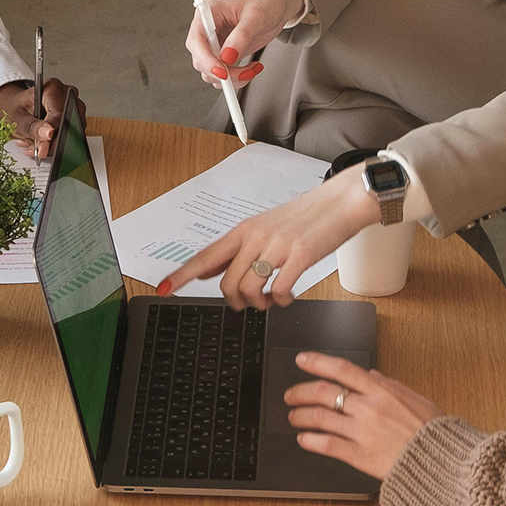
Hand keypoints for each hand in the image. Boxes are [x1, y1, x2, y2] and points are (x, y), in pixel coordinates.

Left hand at [0, 77, 80, 158]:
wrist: (15, 107)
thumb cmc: (15, 108)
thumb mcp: (17, 119)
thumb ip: (32, 127)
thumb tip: (49, 134)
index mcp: (52, 88)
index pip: (59, 115)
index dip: (52, 135)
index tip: (42, 148)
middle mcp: (67, 93)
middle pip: (68, 124)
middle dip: (51, 141)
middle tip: (34, 148)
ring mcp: (74, 105)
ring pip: (71, 132)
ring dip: (52, 144)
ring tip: (33, 142)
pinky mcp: (75, 117)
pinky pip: (70, 135)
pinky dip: (55, 143)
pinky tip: (40, 141)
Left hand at [161, 169, 379, 307]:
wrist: (342, 201)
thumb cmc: (306, 217)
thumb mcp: (264, 229)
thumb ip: (236, 251)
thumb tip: (207, 272)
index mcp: (244, 230)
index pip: (205, 256)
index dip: (182, 275)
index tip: (163, 288)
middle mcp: (256, 236)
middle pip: (227, 284)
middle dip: (236, 302)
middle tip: (250, 303)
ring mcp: (278, 246)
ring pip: (250, 290)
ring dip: (259, 304)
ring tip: (271, 299)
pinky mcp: (301, 255)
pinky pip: (279, 291)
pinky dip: (281, 301)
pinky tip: (288, 295)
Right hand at [182, 0, 302, 88]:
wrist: (277, 3)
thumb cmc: (265, 0)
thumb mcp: (255, 15)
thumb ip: (241, 36)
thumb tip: (227, 57)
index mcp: (208, 14)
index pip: (196, 40)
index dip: (205, 59)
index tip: (222, 71)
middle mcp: (208, 30)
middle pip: (201, 60)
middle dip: (222, 72)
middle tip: (244, 73)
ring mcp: (217, 44)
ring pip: (211, 72)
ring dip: (231, 78)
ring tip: (251, 70)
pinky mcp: (226, 54)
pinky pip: (223, 75)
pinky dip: (237, 78)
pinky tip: (252, 69)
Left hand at [283, 351, 440, 480]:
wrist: (443, 464)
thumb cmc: (433, 433)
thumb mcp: (416, 400)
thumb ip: (390, 386)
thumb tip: (371, 375)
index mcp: (382, 391)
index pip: (342, 369)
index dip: (317, 362)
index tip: (301, 360)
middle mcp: (369, 408)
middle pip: (323, 393)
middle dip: (300, 391)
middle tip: (290, 395)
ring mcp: (362, 432)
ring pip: (319, 418)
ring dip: (300, 416)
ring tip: (293, 417)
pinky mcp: (360, 456)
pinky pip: (327, 445)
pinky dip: (310, 440)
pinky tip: (304, 439)